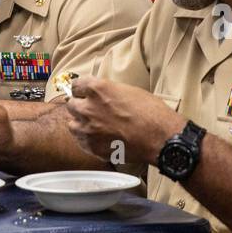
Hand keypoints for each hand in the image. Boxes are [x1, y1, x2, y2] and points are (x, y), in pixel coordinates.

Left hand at [65, 75, 184, 165]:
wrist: (160, 138)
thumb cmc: (152, 113)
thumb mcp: (130, 91)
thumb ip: (109, 92)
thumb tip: (102, 95)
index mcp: (98, 89)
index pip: (77, 85)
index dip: (82, 89)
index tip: (84, 93)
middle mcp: (88, 108)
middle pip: (71, 105)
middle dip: (80, 106)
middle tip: (90, 110)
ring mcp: (87, 129)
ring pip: (72, 124)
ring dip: (80, 123)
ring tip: (93, 126)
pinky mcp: (91, 147)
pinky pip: (80, 141)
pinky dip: (86, 139)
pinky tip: (98, 138)